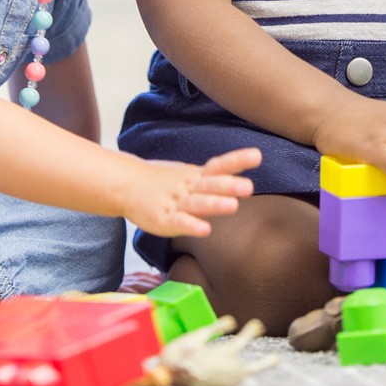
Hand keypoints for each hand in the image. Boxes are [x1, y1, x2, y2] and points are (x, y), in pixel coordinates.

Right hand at [122, 147, 261, 237]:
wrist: (127, 185)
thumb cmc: (164, 183)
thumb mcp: (191, 176)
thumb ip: (214, 178)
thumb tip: (243, 177)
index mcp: (196, 176)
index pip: (219, 166)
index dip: (238, 160)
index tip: (258, 155)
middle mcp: (188, 187)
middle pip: (210, 184)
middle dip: (229, 185)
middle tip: (248, 187)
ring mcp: (176, 202)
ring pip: (197, 203)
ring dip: (215, 204)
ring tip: (233, 206)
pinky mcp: (163, 219)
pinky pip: (179, 222)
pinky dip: (191, 225)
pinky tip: (205, 230)